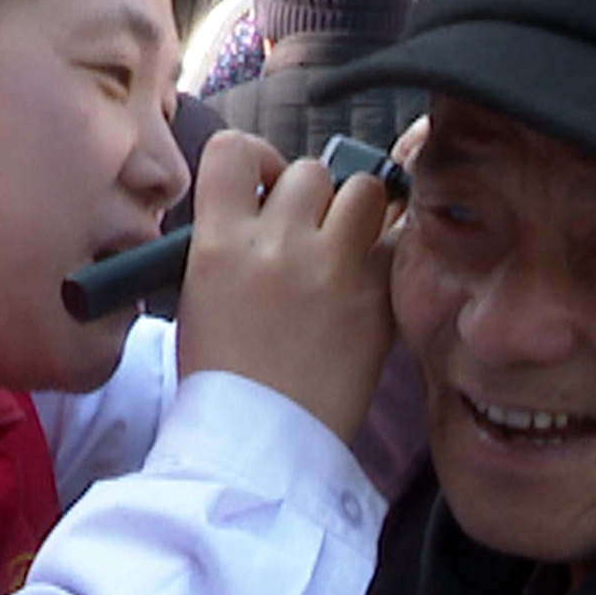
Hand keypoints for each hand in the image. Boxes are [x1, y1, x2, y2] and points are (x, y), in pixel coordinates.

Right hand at [173, 131, 398, 442]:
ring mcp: (333, 268)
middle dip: (312, 196)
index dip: (256, 161)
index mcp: (220, 243)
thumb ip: (230, 241)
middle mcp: (278, 245)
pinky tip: (367, 282)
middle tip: (307, 233)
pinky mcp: (376, 298)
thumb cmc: (223, 379)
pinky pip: (396, 243)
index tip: (264, 186)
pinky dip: (385, 255)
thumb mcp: (198, 295)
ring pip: (365, 190)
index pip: (234, 150)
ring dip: (357, 212)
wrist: (259, 444)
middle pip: (310, 169)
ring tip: (344, 249)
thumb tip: (263, 206)